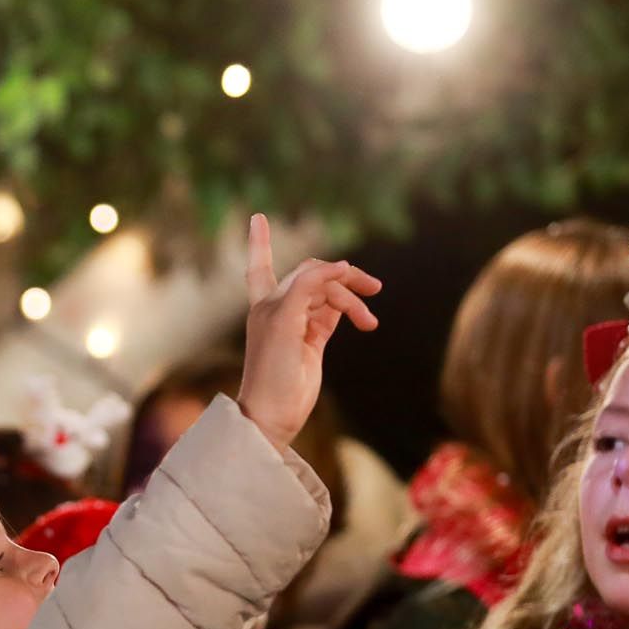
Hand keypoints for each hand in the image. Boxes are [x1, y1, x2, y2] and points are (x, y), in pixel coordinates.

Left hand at [237, 214, 381, 450]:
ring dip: (352, 301)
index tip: (257, 217)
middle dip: (341, 277)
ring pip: (330, 295)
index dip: (260, 241)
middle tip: (372, 287)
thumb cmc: (271, 368)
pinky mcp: (314, 339)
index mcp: (265, 301)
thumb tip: (338, 266)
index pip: (261, 264)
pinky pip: (336, 313)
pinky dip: (352, 312)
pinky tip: (367, 320)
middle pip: (314, 277)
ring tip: (370, 321)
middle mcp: (280, 308)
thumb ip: (308, 286)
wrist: (274, 412)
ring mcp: (299, 323)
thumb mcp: (286, 321)